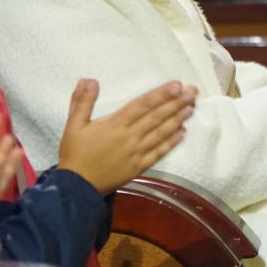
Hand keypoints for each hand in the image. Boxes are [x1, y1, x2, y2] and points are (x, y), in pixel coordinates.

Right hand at [58, 78, 196, 192]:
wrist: (77, 187)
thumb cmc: (75, 154)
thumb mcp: (73, 125)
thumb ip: (82, 101)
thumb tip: (90, 80)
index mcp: (115, 124)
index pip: (142, 105)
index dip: (160, 95)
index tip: (176, 85)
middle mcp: (130, 137)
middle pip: (157, 117)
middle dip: (176, 103)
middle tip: (192, 92)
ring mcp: (137, 153)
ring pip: (161, 133)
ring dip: (177, 119)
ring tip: (191, 108)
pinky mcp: (139, 167)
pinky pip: (158, 153)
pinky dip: (171, 143)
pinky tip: (182, 133)